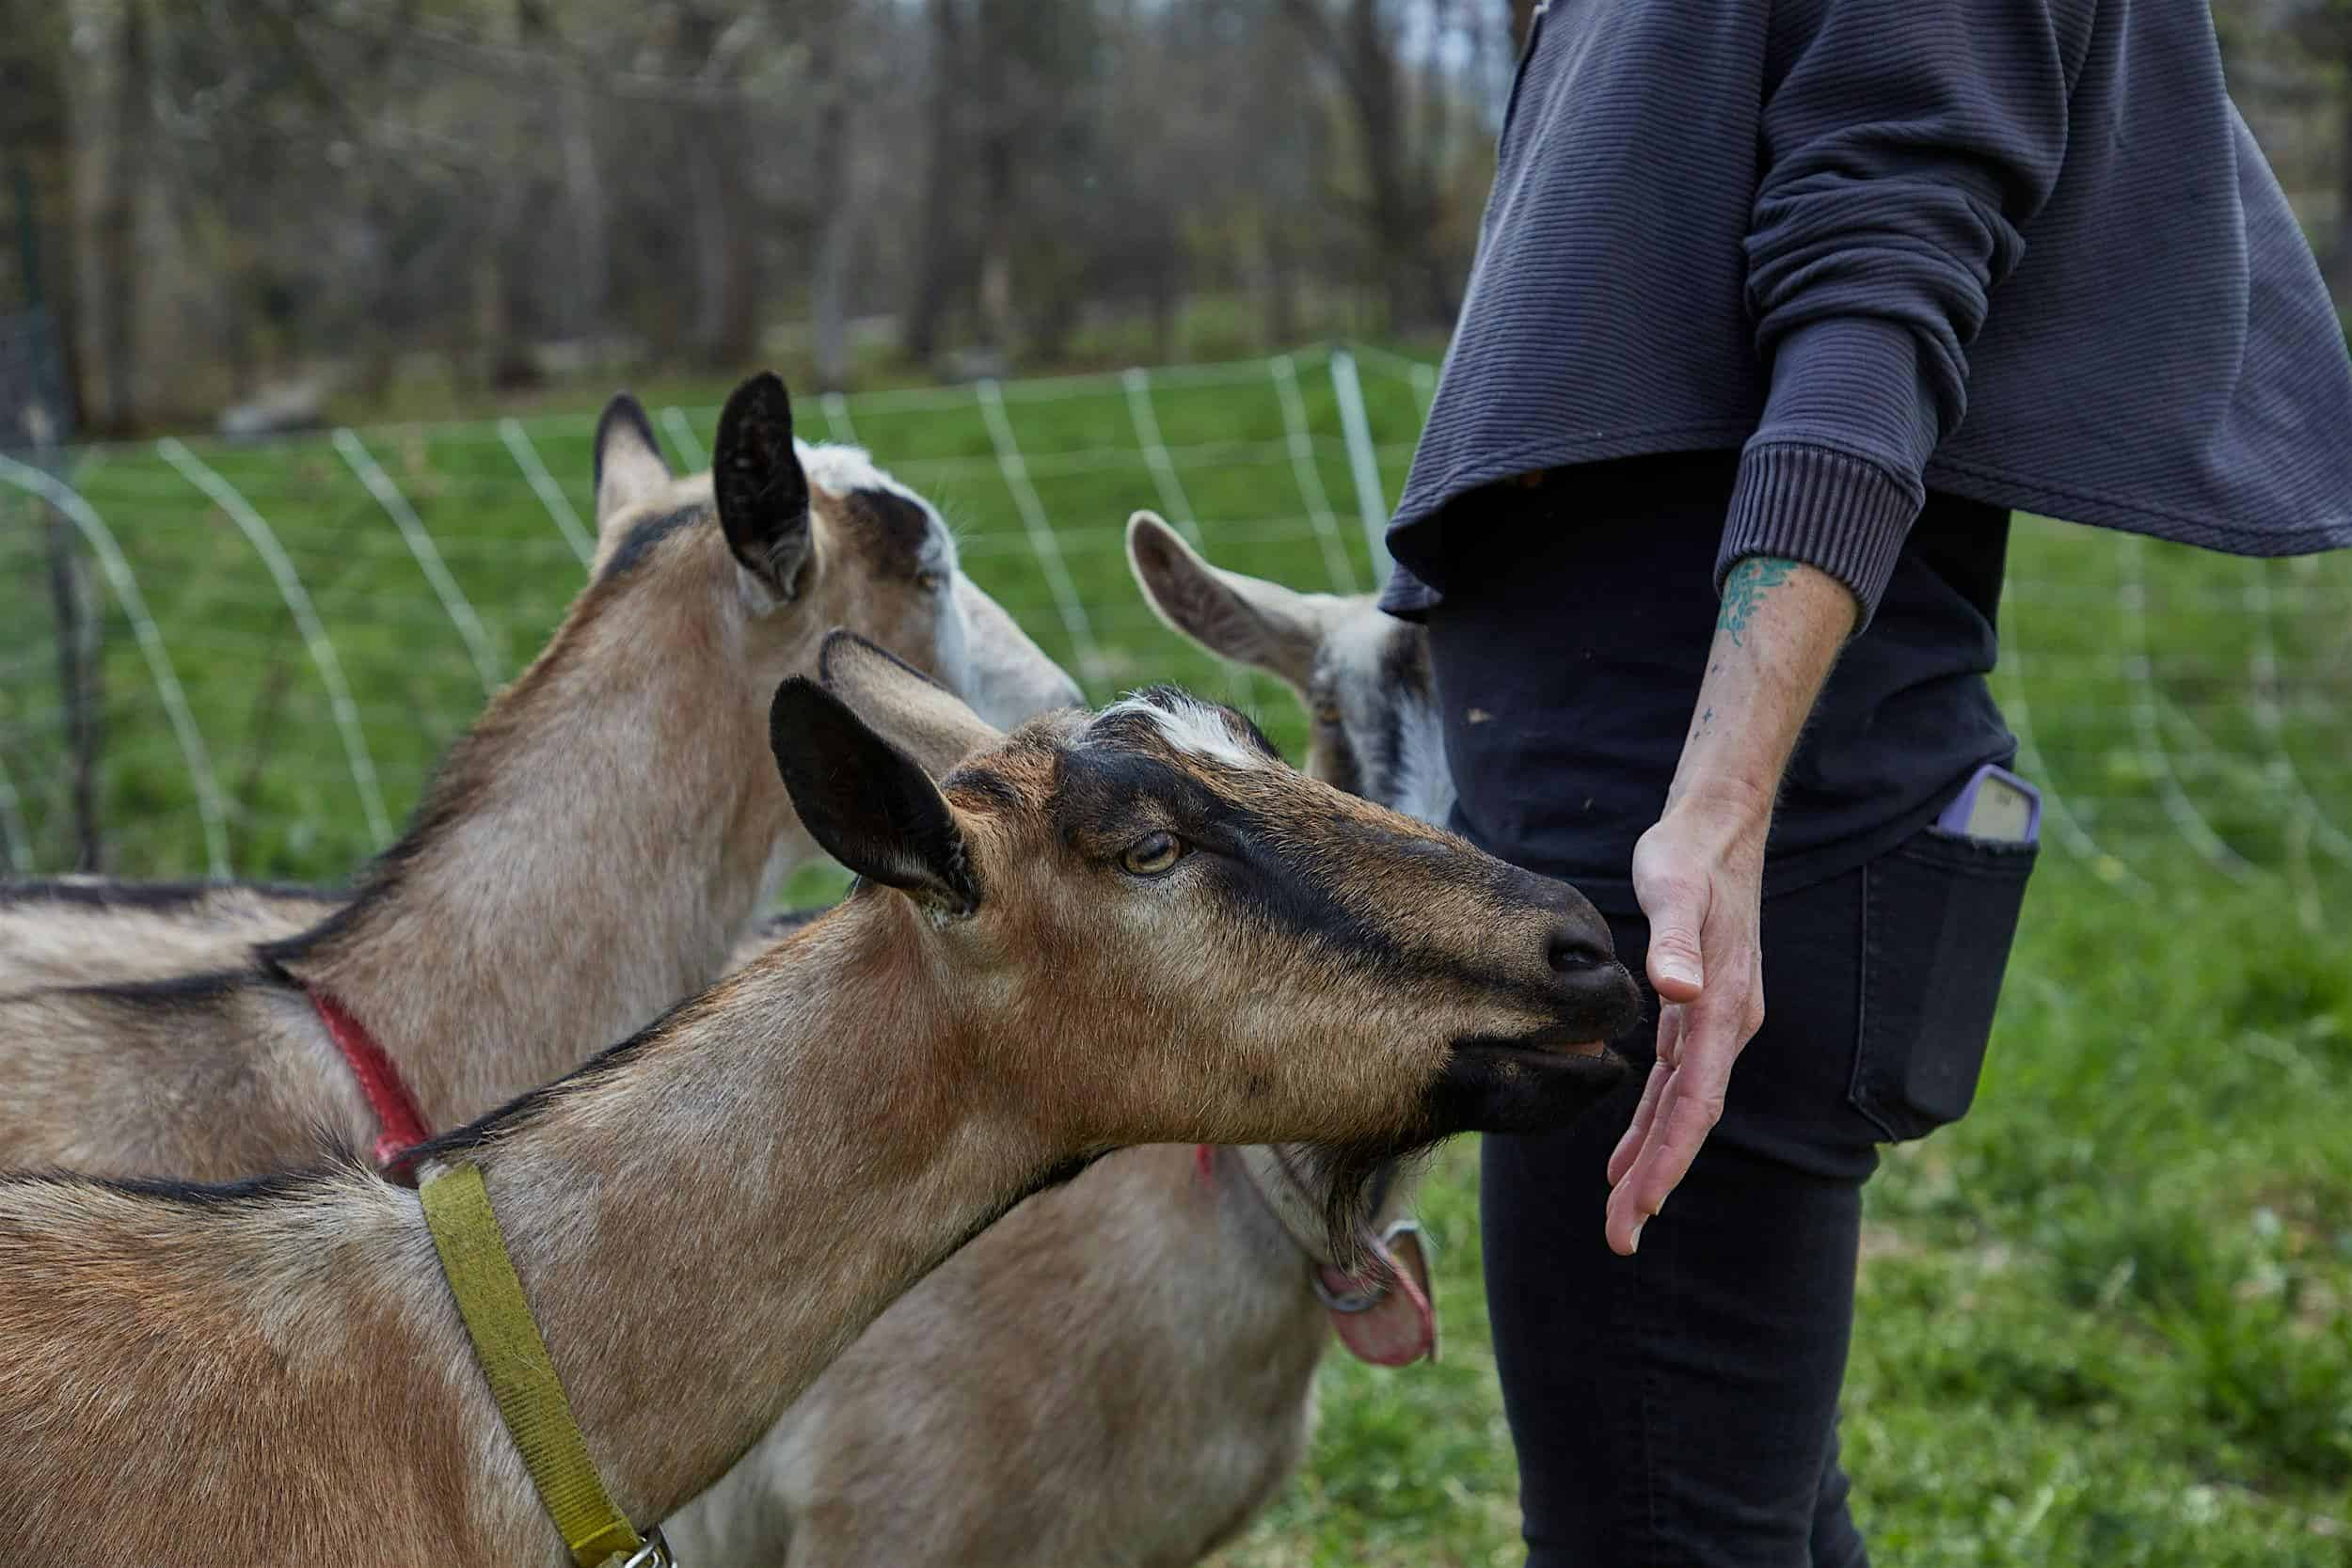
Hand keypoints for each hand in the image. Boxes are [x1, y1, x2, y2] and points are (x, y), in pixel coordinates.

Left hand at [1603, 790, 1769, 1255]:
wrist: (1715, 829)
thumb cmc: (1688, 857)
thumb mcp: (1673, 889)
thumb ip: (1676, 941)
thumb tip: (1680, 992)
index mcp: (1723, 1007)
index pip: (1694, 1101)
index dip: (1666, 1157)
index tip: (1637, 1204)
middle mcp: (1726, 1024)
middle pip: (1689, 1119)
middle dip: (1655, 1180)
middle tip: (1621, 1239)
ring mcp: (1715, 1023)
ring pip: (1681, 1109)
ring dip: (1652, 1162)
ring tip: (1621, 1216)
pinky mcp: (1698, 1014)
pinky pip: (1674, 1085)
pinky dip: (1651, 1123)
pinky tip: (1626, 1158)